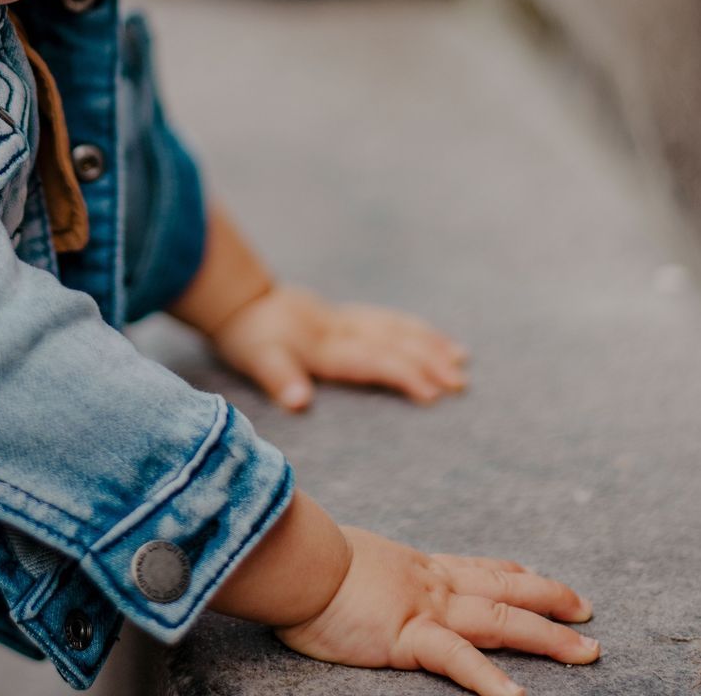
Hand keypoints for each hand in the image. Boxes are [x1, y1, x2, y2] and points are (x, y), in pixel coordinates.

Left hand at [210, 285, 467, 410]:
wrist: (238, 299)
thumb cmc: (248, 337)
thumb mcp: (255, 359)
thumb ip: (279, 378)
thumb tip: (300, 401)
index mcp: (326, 346)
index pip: (375, 361)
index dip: (405, 375)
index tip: (434, 393)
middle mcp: (343, 330)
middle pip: (395, 343)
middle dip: (431, 361)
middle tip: (461, 383)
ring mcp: (347, 320)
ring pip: (397, 328)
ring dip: (430, 343)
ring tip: (461, 358)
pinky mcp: (346, 317)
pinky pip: (389, 321)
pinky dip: (415, 330)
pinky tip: (432, 338)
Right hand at [277, 527, 598, 695]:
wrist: (292, 559)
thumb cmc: (305, 559)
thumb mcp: (346, 560)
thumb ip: (364, 573)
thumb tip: (352, 577)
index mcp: (417, 567)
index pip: (478, 568)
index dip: (514, 573)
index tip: (539, 575)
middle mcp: (432, 584)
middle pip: (506, 589)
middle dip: (552, 599)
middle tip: (588, 612)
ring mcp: (426, 608)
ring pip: (502, 621)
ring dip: (549, 636)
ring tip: (586, 652)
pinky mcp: (409, 636)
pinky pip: (459, 661)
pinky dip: (491, 682)